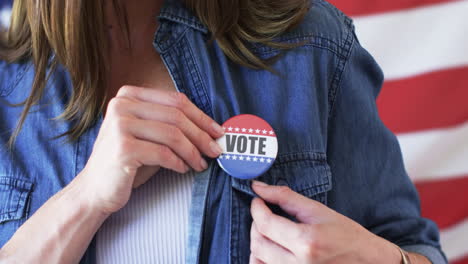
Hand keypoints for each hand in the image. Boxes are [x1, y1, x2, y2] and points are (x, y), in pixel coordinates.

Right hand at [77, 85, 223, 213]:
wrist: (95, 189)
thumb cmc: (128, 162)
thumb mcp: (149, 134)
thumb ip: (171, 124)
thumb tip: (211, 129)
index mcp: (129, 95)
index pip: (175, 101)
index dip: (201, 117)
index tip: (218, 131)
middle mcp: (122, 105)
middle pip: (176, 116)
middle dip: (201, 135)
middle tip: (216, 150)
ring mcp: (120, 125)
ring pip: (172, 134)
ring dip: (193, 151)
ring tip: (201, 164)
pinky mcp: (123, 148)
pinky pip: (163, 153)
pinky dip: (179, 162)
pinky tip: (183, 169)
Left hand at [249, 181, 401, 263]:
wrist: (368, 262)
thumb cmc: (346, 235)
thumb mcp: (318, 211)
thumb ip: (285, 197)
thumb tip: (258, 187)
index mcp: (307, 242)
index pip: (265, 224)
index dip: (256, 208)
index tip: (257, 200)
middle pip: (258, 242)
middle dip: (256, 224)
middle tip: (264, 214)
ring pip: (256, 259)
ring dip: (257, 242)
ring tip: (269, 232)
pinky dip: (261, 259)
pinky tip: (272, 248)